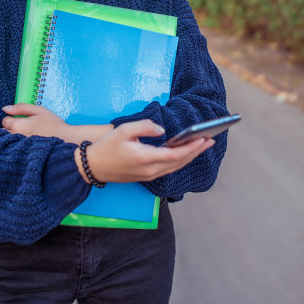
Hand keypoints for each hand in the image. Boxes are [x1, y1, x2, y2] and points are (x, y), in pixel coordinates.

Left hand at [1, 104, 112, 143]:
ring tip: (26, 135)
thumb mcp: (39, 110)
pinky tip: (27, 144)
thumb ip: (21, 107)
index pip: (5, 120)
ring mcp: (18, 148)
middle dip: (10, 128)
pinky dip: (17, 146)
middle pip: (3, 132)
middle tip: (24, 127)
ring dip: (13, 137)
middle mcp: (15, 138)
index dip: (12, 118)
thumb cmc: (53, 124)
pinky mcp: (23, 155)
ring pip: (8, 141)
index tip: (22, 119)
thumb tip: (5, 108)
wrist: (66, 140)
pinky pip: (14, 149)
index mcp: (17, 126)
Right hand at [75, 119, 214, 183]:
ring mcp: (149, 176)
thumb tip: (162, 130)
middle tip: (211, 141)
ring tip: (202, 146)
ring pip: (176, 167)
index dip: (192, 147)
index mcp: (145, 158)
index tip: (204, 139)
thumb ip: (145, 127)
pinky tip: (185, 153)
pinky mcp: (147, 177)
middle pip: (180, 163)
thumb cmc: (107, 147)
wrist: (93, 167)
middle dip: (197, 151)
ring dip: (190, 157)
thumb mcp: (124, 130)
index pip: (175, 154)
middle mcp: (150, 171)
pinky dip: (180, 161)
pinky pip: (169, 169)